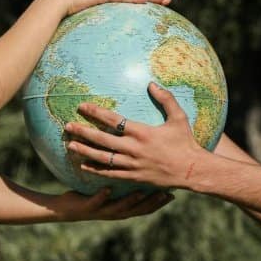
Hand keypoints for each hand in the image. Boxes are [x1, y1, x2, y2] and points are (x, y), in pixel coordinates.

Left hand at [53, 186, 172, 221]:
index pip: (145, 208)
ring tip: (141, 192)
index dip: (159, 203)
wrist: (66, 210)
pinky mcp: (88, 208)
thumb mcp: (111, 192)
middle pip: (137, 210)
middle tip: (166, 194)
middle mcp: (115, 213)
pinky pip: (96, 202)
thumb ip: (125, 183)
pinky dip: (102, 196)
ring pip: (119, 208)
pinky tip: (108, 189)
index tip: (172, 194)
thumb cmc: (91, 196)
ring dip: (131, 201)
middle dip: (152, 203)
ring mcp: (102, 211)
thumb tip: (139, 168)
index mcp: (123, 210)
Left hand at [64, 82, 205, 189]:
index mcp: (142, 132)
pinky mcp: (134, 177)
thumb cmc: (186, 142)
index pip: (113, 120)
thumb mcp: (179, 117)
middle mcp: (134, 148)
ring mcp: (132, 164)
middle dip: (83, 132)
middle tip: (68, 126)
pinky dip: (96, 170)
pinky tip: (84, 165)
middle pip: (102, 139)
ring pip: (103, 157)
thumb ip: (165, 99)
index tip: (82, 106)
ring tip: (70, 145)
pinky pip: (110, 173)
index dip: (96, 112)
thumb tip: (151, 83)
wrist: (192, 170)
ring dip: (85, 151)